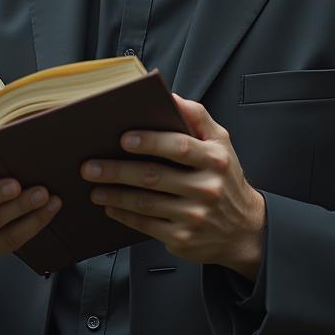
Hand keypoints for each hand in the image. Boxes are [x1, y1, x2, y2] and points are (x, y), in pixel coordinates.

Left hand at [80, 95, 265, 278]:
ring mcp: (195, 216)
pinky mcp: (183, 239)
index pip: (180, 147)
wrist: (244, 228)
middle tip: (90, 166)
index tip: (123, 138)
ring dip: (115, 195)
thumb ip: (196, 116)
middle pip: (154, 176)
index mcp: (215, 159)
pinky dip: (124, 216)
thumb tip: (171, 96)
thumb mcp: (221, 142)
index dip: (151, 142)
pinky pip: (146, 226)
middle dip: (118, 171)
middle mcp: (207, 188)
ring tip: (93, 187)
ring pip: (146, 203)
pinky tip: (109, 207)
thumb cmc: (225, 177)